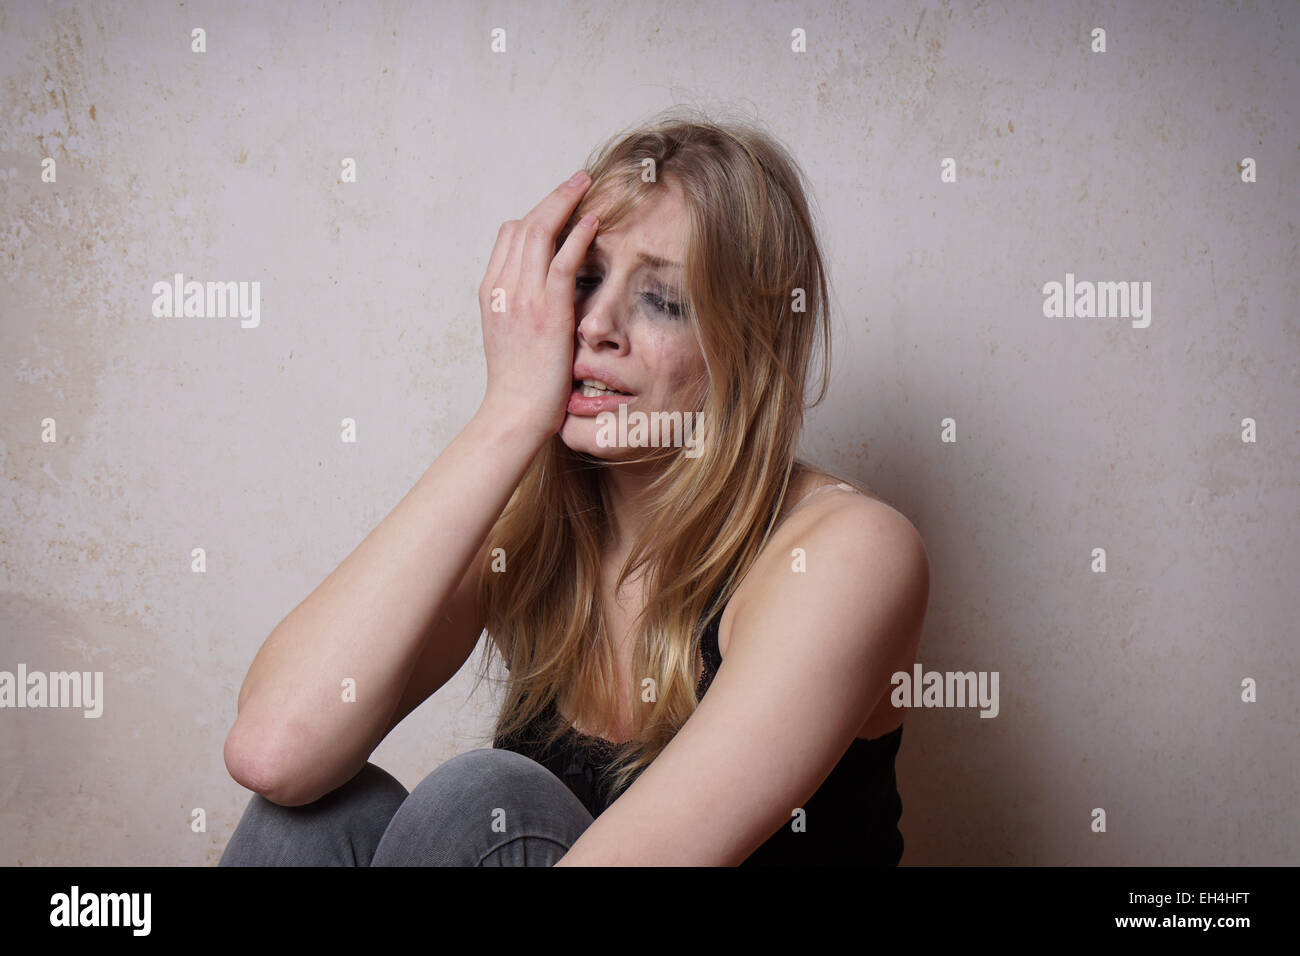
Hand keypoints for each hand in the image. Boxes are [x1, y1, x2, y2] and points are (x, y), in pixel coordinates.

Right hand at [477, 170, 597, 443]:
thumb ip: (523, 306)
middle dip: (552, 198)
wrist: (514, 413)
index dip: (536, 215)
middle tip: (577, 180)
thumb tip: (546, 291)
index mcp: (491, 292)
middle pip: (523, 225)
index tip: (559, 206)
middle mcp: (502, 287)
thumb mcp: (511, 336)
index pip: (509, 236)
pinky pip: (561, 261)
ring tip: (587, 186)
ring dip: (564, 203)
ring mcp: (522, 297)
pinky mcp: (546, 311)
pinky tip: (592, 221)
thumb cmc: (519, 384)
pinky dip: (576, 236)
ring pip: (539, 233)